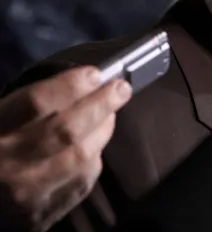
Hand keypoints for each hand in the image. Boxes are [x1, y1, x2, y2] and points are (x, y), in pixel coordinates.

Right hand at [0, 66, 131, 231]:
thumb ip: (24, 107)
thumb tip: (74, 84)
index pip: (36, 103)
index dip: (71, 86)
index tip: (93, 74)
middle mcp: (10, 166)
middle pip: (68, 130)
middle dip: (101, 105)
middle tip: (121, 89)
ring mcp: (27, 194)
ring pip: (82, 158)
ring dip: (102, 131)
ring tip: (109, 114)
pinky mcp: (41, 216)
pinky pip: (81, 183)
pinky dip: (92, 161)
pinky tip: (93, 147)